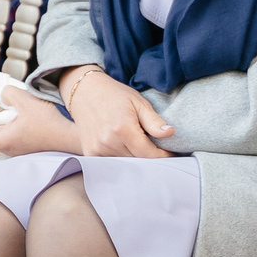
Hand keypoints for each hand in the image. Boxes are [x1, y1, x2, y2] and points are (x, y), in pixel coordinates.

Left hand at [0, 81, 80, 155]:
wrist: (71, 137)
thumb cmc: (51, 123)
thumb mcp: (27, 101)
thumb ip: (8, 93)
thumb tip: (2, 93)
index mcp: (2, 140)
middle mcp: (6, 148)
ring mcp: (15, 148)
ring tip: (1, 106)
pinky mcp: (24, 145)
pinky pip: (5, 135)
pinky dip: (4, 123)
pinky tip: (16, 112)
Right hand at [59, 65, 173, 156]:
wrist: (85, 92)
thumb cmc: (115, 95)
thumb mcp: (139, 103)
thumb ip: (154, 121)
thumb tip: (170, 133)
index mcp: (123, 129)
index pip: (148, 154)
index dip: (163, 156)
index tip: (171, 154)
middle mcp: (108, 142)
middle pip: (138, 161)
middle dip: (150, 157)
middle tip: (158, 149)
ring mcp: (97, 149)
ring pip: (125, 164)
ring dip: (135, 159)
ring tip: (140, 146)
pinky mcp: (90, 153)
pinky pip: (112, 163)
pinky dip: (121, 159)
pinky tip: (125, 148)